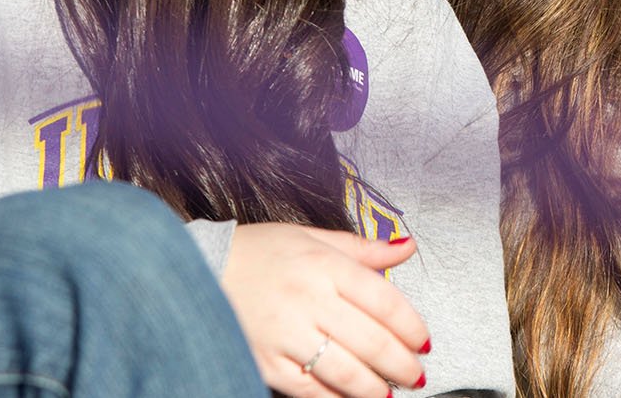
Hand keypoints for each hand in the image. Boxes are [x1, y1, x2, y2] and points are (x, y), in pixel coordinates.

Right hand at [222, 223, 429, 397]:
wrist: (197, 269)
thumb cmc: (258, 253)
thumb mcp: (311, 237)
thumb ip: (363, 248)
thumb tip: (407, 246)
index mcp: (324, 265)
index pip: (385, 301)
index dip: (412, 327)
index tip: (423, 342)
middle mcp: (308, 300)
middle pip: (372, 341)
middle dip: (402, 365)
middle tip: (415, 374)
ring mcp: (286, 334)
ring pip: (346, 371)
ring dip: (376, 388)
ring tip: (389, 392)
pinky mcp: (266, 362)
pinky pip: (311, 390)